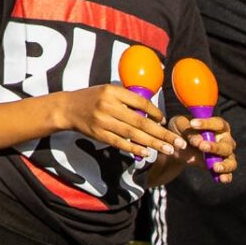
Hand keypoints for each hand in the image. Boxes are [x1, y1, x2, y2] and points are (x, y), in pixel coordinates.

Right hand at [53, 84, 183, 159]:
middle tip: (178, 142)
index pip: (140, 102)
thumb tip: (151, 114)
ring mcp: (102, 121)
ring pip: (132, 134)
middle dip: (162, 133)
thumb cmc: (92, 98)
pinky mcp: (98, 134)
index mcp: (112, 91)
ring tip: (168, 149)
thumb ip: (127, 99)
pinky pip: (120, 142)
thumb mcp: (108, 91)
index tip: (165, 121)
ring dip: (153, 143)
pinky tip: (146, 152)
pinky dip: (134, 148)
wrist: (67, 108)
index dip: (155, 113)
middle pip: (140, 121)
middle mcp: (108, 105)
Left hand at [171, 114, 236, 179]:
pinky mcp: (220, 167)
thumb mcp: (179, 125)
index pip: (218, 124)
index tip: (193, 124)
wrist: (177, 146)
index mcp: (218, 125)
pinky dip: (226, 176)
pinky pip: (228, 173)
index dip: (207, 124)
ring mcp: (224, 154)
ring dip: (224, 164)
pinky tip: (221, 178)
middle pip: (226, 144)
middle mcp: (225, 139)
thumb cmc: (181, 129)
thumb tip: (198, 141)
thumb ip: (188, 131)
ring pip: (231, 160)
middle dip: (215, 147)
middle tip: (202, 146)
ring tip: (215, 167)